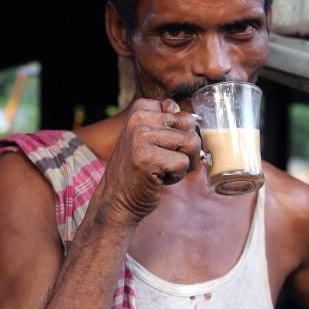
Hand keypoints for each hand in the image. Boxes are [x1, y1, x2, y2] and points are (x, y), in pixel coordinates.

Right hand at [101, 98, 200, 223]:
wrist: (117, 199)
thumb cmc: (139, 170)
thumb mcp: (151, 138)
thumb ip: (167, 121)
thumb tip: (182, 110)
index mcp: (140, 109)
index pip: (184, 115)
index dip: (181, 136)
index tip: (163, 149)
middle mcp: (139, 119)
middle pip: (190, 126)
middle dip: (187, 150)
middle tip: (166, 162)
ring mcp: (140, 137)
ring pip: (191, 143)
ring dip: (183, 163)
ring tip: (162, 170)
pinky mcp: (146, 158)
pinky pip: (183, 163)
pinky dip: (176, 176)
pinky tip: (157, 179)